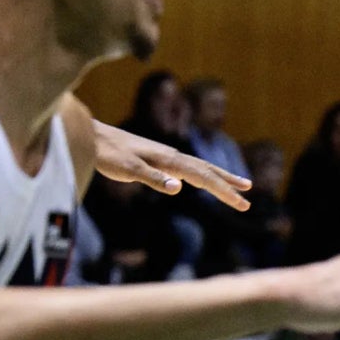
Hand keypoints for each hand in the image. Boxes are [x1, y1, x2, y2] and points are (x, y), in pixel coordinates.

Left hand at [92, 122, 250, 209]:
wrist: (91, 135)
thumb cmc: (107, 153)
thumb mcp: (127, 169)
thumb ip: (152, 178)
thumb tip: (179, 188)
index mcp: (169, 160)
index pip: (204, 177)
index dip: (224, 191)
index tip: (243, 204)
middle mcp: (171, 156)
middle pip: (207, 170)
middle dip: (228, 185)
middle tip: (249, 199)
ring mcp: (164, 156)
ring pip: (199, 167)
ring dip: (219, 177)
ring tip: (239, 184)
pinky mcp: (156, 158)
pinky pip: (186, 168)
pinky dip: (200, 174)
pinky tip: (197, 180)